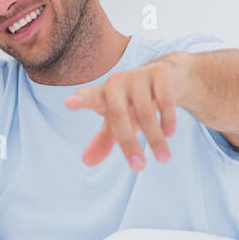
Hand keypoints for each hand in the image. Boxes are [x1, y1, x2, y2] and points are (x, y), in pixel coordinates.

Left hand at [64, 56, 187, 168]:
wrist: (166, 78)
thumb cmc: (134, 104)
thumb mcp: (118, 123)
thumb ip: (103, 141)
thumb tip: (87, 162)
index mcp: (102, 94)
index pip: (88, 96)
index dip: (80, 100)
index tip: (69, 103)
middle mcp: (117, 82)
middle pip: (118, 114)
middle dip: (128, 143)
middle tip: (139, 167)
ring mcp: (137, 75)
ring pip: (145, 111)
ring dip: (155, 138)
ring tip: (163, 158)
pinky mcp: (159, 72)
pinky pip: (164, 101)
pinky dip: (167, 120)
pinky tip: (169, 133)